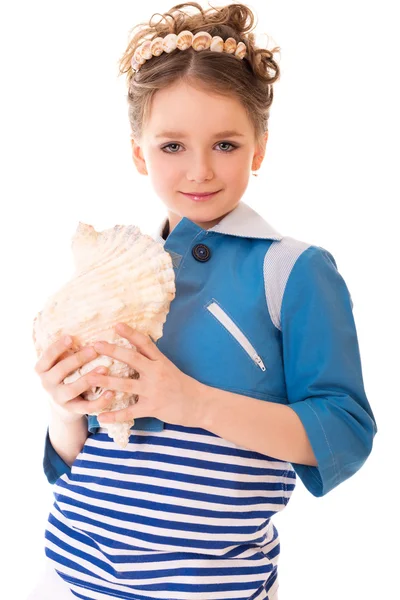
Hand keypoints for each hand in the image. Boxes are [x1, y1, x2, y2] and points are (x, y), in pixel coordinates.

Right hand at [34, 336, 114, 423]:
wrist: (63, 404)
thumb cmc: (66, 374)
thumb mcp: (61, 362)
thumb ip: (68, 351)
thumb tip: (87, 328)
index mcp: (42, 369)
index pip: (47, 357)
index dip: (57, 347)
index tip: (70, 337)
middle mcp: (47, 384)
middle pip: (60, 371)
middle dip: (77, 359)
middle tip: (94, 350)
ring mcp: (59, 398)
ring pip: (72, 389)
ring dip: (88, 379)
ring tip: (104, 369)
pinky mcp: (72, 410)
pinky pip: (86, 407)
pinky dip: (99, 401)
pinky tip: (111, 393)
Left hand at [88, 322, 203, 427]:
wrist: (199, 404)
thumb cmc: (182, 385)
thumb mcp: (169, 367)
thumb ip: (152, 359)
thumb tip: (136, 347)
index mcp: (160, 361)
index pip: (144, 343)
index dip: (130, 333)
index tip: (116, 325)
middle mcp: (156, 373)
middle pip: (132, 358)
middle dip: (113, 351)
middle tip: (96, 345)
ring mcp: (154, 390)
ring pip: (126, 384)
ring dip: (106, 381)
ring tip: (89, 377)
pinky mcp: (152, 407)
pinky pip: (130, 412)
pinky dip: (115, 415)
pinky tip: (101, 417)